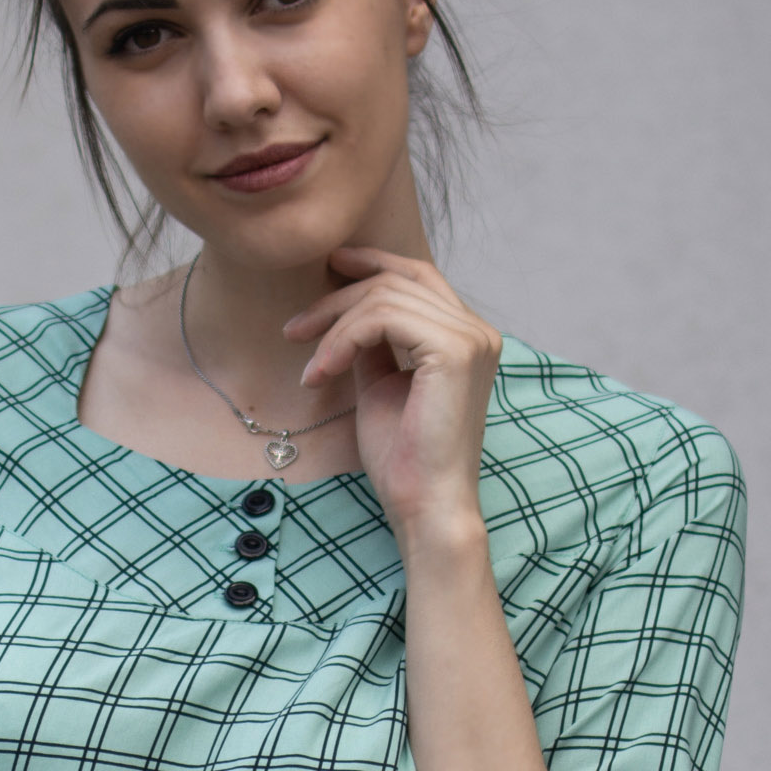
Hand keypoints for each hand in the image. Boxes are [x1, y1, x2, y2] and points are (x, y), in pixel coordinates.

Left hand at [284, 245, 501, 542]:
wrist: (424, 505)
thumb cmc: (402, 459)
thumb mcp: (380, 386)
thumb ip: (372, 345)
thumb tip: (346, 311)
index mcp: (465, 337)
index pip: (418, 277)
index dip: (372, 264)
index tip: (328, 268)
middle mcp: (476, 331)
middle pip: (398, 279)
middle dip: (338, 297)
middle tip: (293, 330)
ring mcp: (470, 338)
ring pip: (385, 297)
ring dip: (333, 327)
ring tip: (310, 369)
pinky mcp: (454, 351)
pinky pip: (383, 318)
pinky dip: (343, 340)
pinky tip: (322, 373)